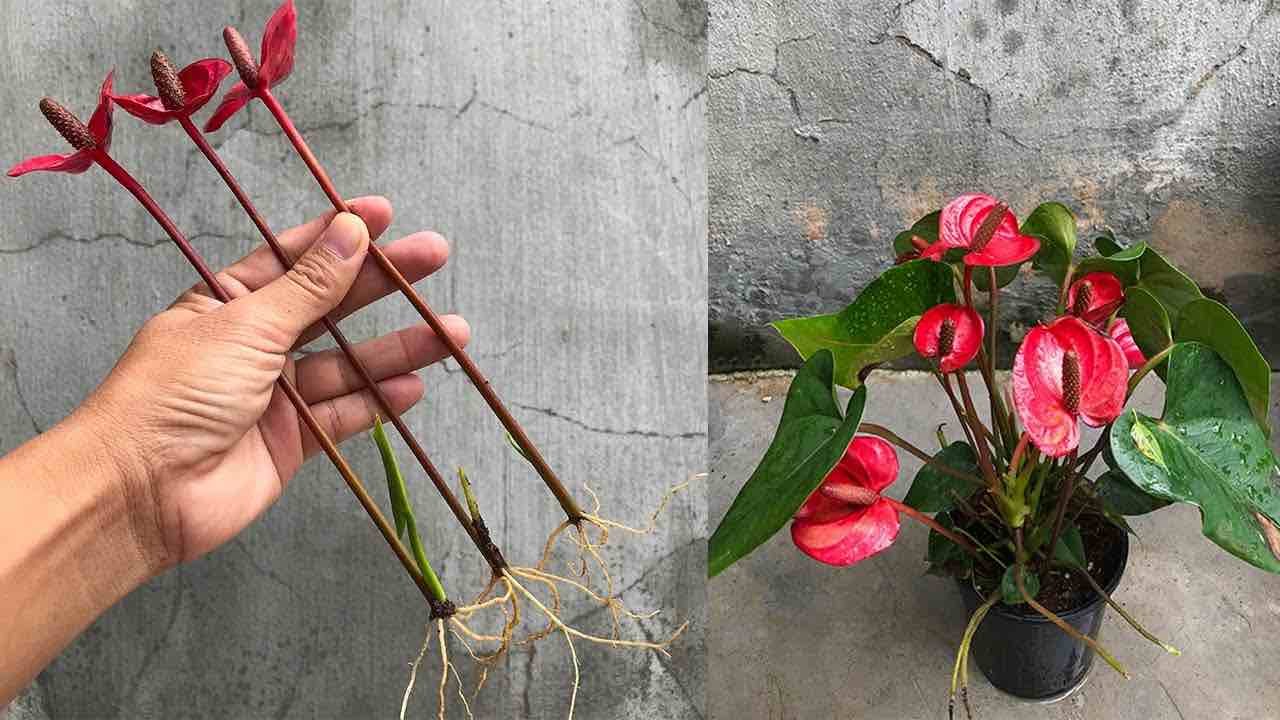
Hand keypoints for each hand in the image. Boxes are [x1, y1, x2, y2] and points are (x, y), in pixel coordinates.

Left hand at [81, 196, 467, 568]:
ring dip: (396, 348)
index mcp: (225, 303)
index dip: (337, 235)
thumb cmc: (175, 394)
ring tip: (451, 332)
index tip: (383, 214)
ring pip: (346, 364)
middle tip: (435, 256)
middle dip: (383, 283)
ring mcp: (273, 395)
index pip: (290, 258)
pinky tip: (414, 386)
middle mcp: (252, 344)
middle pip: (329, 306)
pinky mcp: (289, 443)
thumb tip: (350, 234)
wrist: (140, 492)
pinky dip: (377, 402)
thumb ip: (308, 287)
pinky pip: (343, 415)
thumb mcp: (246, 325)